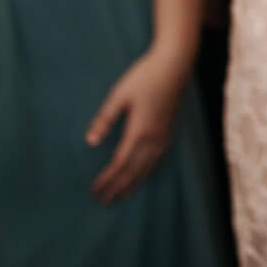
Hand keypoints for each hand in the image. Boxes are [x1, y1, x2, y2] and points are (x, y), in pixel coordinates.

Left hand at [87, 46, 189, 203]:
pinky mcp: (169, 130)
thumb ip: (105, 119)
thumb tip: (90, 141)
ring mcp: (164, 135)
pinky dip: (148, 171)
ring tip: (122, 195)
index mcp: (139, 131)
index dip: (107, 179)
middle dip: (119, 186)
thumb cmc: (145, 76)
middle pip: (134, 170)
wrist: (175, 64)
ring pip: (148, 167)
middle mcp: (153, 138)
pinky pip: (157, 159)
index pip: (120, 163)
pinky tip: (144, 174)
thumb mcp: (119, 95)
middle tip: (105, 202)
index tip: (95, 191)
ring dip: (134, 183)